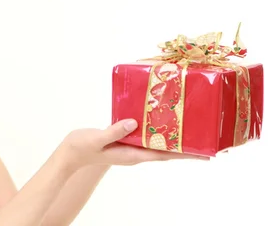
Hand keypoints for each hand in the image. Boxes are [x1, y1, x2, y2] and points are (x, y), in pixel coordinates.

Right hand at [61, 119, 207, 170]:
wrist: (69, 153)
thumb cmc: (82, 147)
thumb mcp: (97, 138)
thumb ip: (115, 131)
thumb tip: (134, 122)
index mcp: (132, 154)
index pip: (164, 155)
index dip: (185, 155)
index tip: (205, 155)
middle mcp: (135, 152)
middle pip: (166, 152)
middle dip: (186, 149)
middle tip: (207, 143)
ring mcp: (130, 147)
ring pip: (157, 144)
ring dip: (173, 139)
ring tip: (191, 131)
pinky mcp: (124, 139)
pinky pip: (146, 136)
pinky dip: (157, 131)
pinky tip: (161, 122)